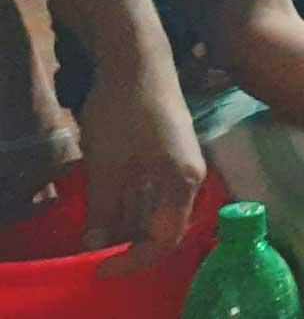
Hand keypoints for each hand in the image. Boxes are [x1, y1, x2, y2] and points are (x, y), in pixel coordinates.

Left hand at [77, 55, 204, 275]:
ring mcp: (179, 163)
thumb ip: (105, 209)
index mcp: (184, 182)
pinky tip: (105, 202)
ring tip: (93, 226)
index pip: (164, 240)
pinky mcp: (168, 152)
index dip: (132, 261)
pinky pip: (151, 190)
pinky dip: (128, 202)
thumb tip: (98, 244)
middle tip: (93, 250)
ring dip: (125, 222)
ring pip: (155, 208)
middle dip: (127, 243)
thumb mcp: (107, 166)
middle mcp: (189, 176)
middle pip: (163, 226)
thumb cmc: (126, 111)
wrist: (138, 58)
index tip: (98, 267)